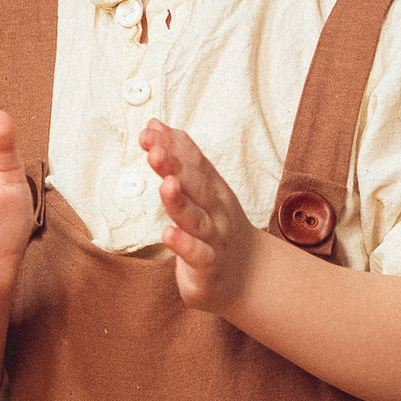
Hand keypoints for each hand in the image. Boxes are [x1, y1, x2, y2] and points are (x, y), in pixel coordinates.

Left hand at [143, 121, 259, 313]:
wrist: (249, 275)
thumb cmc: (216, 226)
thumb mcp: (201, 189)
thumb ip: (179, 159)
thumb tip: (153, 124)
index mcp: (213, 189)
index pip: (195, 162)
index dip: (174, 145)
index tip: (150, 130)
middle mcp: (216, 210)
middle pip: (196, 186)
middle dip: (175, 166)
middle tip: (154, 150)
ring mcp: (214, 238)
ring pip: (196, 218)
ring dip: (180, 202)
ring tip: (165, 185)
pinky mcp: (208, 267)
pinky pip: (197, 255)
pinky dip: (184, 245)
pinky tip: (167, 234)